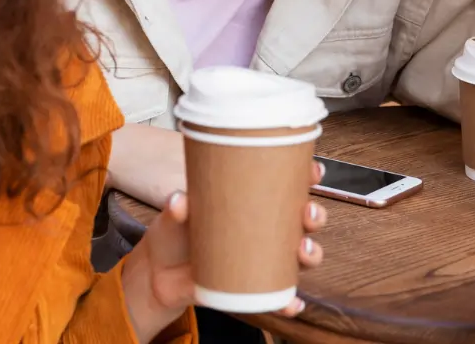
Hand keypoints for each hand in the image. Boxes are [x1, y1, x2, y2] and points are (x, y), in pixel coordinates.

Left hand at [120, 161, 326, 339]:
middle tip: (308, 214)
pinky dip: (289, 301)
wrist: (160, 273)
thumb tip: (179, 201)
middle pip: (303, 220)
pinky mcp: (252, 286)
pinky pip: (278, 296)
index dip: (307, 176)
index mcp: (251, 201)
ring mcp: (261, 258)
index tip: (314, 172)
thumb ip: (177, 207)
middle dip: (315, 216)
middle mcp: (264, 228)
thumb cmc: (174, 233)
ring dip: (311, 253)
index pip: (287, 185)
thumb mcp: (174, 215)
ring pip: (299, 256)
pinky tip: (293, 303)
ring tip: (302, 251)